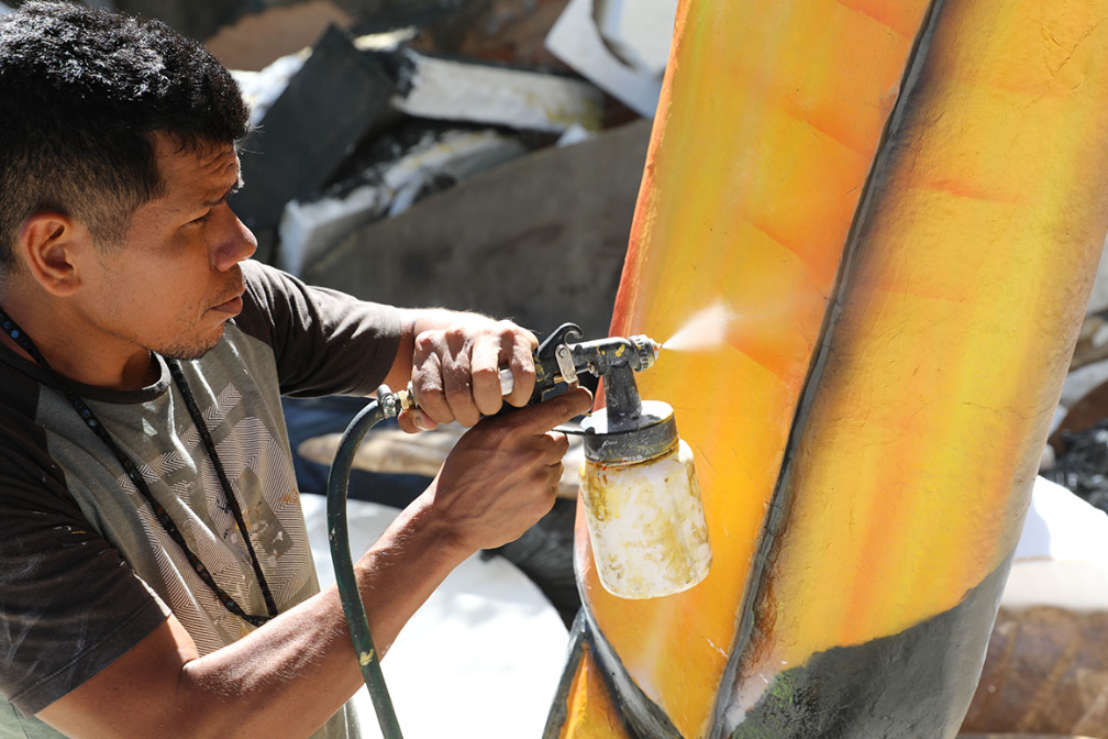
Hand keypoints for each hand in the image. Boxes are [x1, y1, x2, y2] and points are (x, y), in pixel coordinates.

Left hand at [400, 316, 537, 431]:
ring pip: (485, 379)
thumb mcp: (432, 385)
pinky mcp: (514, 336)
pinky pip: (520, 375)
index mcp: (428, 347)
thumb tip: (426, 424)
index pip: (429, 393)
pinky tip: (512, 395)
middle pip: (458, 393)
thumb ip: (418, 412)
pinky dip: (518, 395)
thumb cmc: (456, 371)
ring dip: (490, 405)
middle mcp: (454, 335)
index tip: (451, 413)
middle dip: (468, 414)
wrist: (484, 334)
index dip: (441, 414)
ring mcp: (485, 333)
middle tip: (474, 411)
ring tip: (492, 404)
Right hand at [417, 387, 592, 551]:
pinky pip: (553, 485)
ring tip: (513, 477)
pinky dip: (540, 487)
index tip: (584, 397)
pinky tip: (516, 492)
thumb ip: (510, 421)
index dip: (577, 400)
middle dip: (546, 443)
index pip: (559, 408)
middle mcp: (531, 452)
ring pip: (557, 463)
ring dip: (543, 466)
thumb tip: (537, 408)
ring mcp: (540, 480)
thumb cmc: (461, 474)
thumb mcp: (478, 436)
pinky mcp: (544, 502)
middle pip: (560, 439)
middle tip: (522, 454)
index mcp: (513, 430)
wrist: (452, 519)